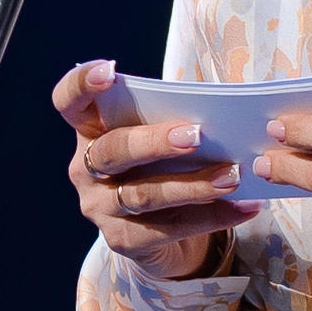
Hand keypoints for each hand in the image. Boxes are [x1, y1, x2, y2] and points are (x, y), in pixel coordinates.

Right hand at [54, 60, 254, 279]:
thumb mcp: (162, 138)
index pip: (69, 102)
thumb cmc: (166, 167)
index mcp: (89, 131)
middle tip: (197, 135)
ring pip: (143, 194)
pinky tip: (242, 207)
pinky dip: (210, 217)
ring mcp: (99, 207)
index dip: (83, 84)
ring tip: (232, 175)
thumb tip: (223, 116)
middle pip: (112, 151)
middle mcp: (85, 168)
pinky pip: (167, 229)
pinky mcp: (122, 240)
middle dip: (154, 142)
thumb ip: (173, 122)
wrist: (168, 233)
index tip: (110, 70)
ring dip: (192, 185)